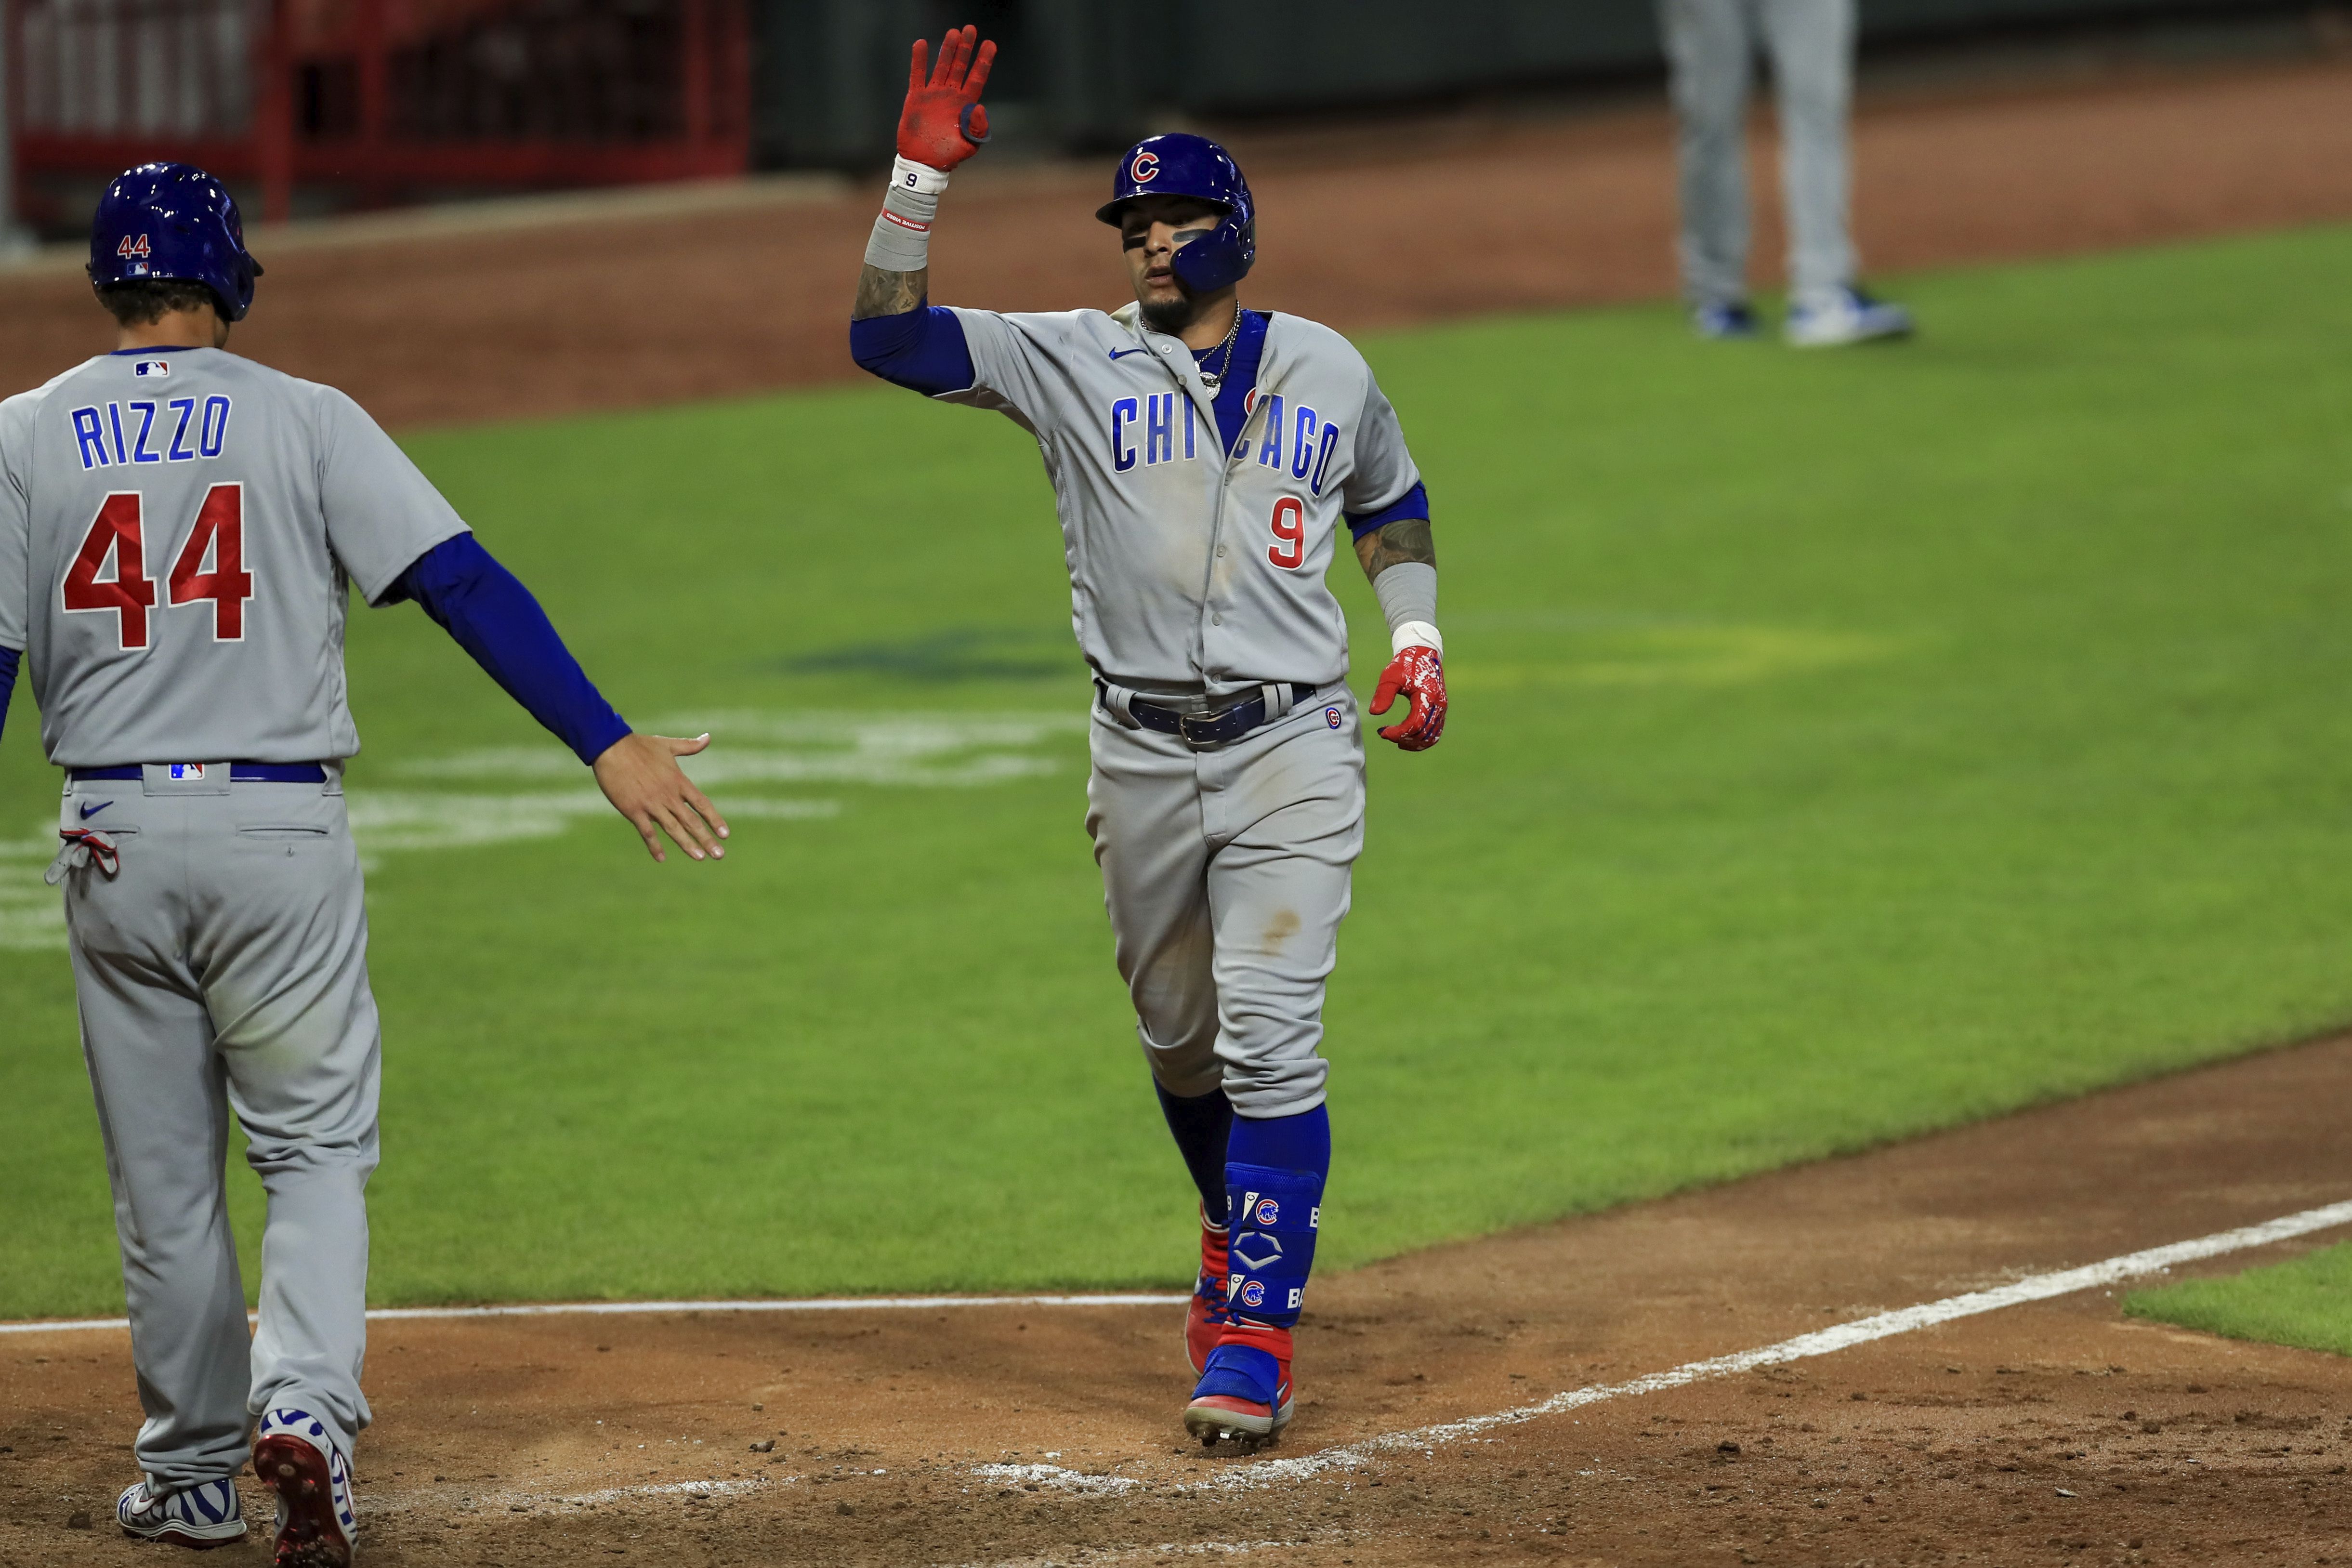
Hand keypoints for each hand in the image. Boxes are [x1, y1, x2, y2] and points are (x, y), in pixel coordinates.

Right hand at [592, 733, 729, 862]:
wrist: (611, 747)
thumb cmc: (640, 745)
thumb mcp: (668, 745)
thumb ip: (690, 746)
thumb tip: (708, 737)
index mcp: (678, 781)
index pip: (702, 804)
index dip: (714, 820)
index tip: (725, 834)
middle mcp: (668, 795)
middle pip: (691, 821)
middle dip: (707, 839)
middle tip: (719, 855)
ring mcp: (651, 804)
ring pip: (673, 829)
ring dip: (687, 845)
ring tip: (700, 857)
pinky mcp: (633, 810)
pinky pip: (647, 832)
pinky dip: (654, 846)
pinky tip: (661, 858)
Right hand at [898, 24, 994, 171]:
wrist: (924, 163)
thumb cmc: (949, 156)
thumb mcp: (969, 146)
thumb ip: (977, 128)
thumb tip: (980, 107)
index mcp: (965, 105)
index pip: (977, 78)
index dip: (983, 61)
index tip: (990, 44)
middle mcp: (951, 96)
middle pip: (960, 66)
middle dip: (965, 48)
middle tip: (970, 29)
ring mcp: (934, 95)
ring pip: (942, 66)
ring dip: (947, 50)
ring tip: (953, 32)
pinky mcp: (917, 97)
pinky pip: (918, 75)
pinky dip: (919, 60)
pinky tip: (921, 44)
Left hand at [1371, 646, 1447, 751]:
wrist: (1423, 653)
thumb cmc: (1405, 664)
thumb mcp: (1391, 675)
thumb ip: (1383, 694)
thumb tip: (1374, 713)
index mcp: (1427, 696)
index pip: (1415, 724)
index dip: (1398, 733)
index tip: (1382, 732)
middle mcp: (1438, 705)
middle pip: (1423, 734)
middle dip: (1403, 738)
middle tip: (1384, 733)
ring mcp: (1442, 709)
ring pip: (1431, 737)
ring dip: (1413, 743)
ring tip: (1395, 739)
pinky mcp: (1441, 711)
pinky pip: (1435, 733)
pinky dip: (1421, 740)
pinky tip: (1405, 739)